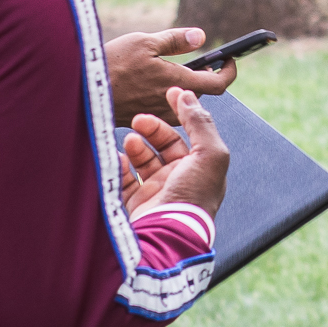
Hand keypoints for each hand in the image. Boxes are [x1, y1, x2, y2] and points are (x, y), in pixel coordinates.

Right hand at [106, 29, 235, 123]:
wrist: (80, 92)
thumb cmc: (111, 63)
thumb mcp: (144, 41)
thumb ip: (176, 40)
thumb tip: (200, 36)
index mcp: (178, 83)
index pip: (218, 84)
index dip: (229, 71)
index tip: (230, 59)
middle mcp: (172, 105)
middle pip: (201, 95)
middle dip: (205, 77)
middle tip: (202, 62)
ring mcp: (157, 115)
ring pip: (183, 104)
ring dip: (187, 89)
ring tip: (176, 72)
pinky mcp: (144, 120)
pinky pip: (166, 111)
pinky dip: (169, 97)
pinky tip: (154, 84)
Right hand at [119, 88, 233, 217]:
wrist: (168, 233)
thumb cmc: (194, 196)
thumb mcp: (210, 154)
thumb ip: (200, 123)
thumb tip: (189, 96)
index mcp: (201, 168)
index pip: (190, 134)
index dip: (180, 113)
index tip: (168, 93)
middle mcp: (181, 179)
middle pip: (163, 145)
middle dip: (152, 129)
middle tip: (139, 120)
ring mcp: (158, 192)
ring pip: (143, 160)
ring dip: (136, 146)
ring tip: (130, 140)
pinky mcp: (137, 204)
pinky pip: (124, 179)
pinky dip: (119, 166)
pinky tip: (117, 157)